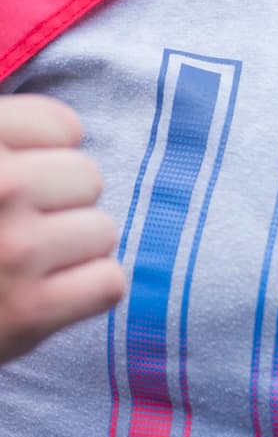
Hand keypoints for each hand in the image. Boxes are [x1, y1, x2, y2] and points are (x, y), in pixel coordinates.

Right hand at [0, 94, 124, 364]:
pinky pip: (108, 282)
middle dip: (60, 205)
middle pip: (88, 177)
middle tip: (13, 230)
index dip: (46, 156)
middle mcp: (1, 187)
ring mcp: (15, 248)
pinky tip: (44, 296)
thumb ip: (8, 138)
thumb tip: (67, 130)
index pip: (63, 126)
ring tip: (23, 265)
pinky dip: (85, 293)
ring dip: (71, 251)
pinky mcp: (29, 309)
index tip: (14, 183)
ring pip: (102, 230)